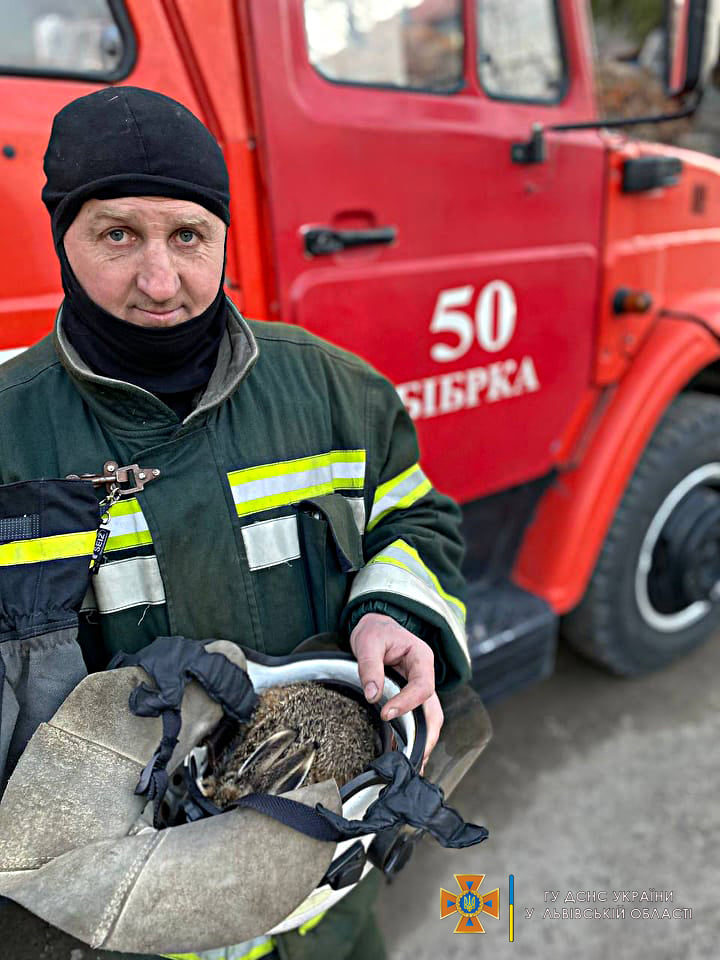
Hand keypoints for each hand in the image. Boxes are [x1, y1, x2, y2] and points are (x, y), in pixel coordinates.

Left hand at [349, 612, 443, 774]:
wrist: (375, 626)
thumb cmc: (375, 631)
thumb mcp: (368, 641)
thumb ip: (370, 667)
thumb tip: (373, 696)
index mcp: (421, 658)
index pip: (423, 686)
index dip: (407, 703)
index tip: (386, 714)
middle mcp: (425, 674)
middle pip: (434, 709)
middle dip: (428, 735)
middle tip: (413, 756)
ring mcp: (419, 686)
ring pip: (429, 717)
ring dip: (424, 739)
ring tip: (413, 762)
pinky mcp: (410, 695)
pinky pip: (417, 717)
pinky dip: (414, 734)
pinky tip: (404, 751)